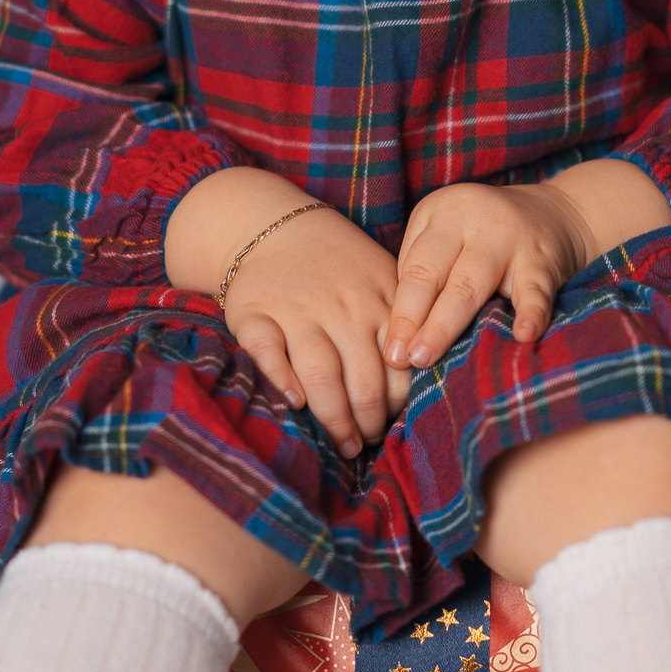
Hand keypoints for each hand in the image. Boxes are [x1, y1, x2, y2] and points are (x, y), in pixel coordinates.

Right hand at [224, 210, 410, 457]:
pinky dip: (282, 380)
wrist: (274, 227)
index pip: (398, 365)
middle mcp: (342, 306)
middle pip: (362, 380)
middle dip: (368, 423)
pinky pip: (269, 352)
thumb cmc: (338, 264)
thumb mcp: (380, 278)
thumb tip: (415, 388)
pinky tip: (295, 404)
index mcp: (379, 299)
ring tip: (343, 445)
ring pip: (320, 375)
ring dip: (334, 418)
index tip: (394, 427)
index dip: (398, 405)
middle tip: (367, 445)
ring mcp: (297, 309)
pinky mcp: (255, 313)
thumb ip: (399, 323)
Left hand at [382, 182, 594, 368]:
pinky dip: (531, 312)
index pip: (414, 269)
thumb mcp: (448, 237)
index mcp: (440, 213)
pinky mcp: (543, 259)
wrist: (554, 214)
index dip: (400, 314)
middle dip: (415, 320)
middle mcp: (470, 218)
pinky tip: (524, 335)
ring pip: (472, 283)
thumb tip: (400, 339)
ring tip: (430, 355)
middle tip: (403, 359)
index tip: (390, 353)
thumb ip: (424, 275)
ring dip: (447, 323)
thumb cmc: (485, 238)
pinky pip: (535, 289)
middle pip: (435, 275)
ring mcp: (508, 236)